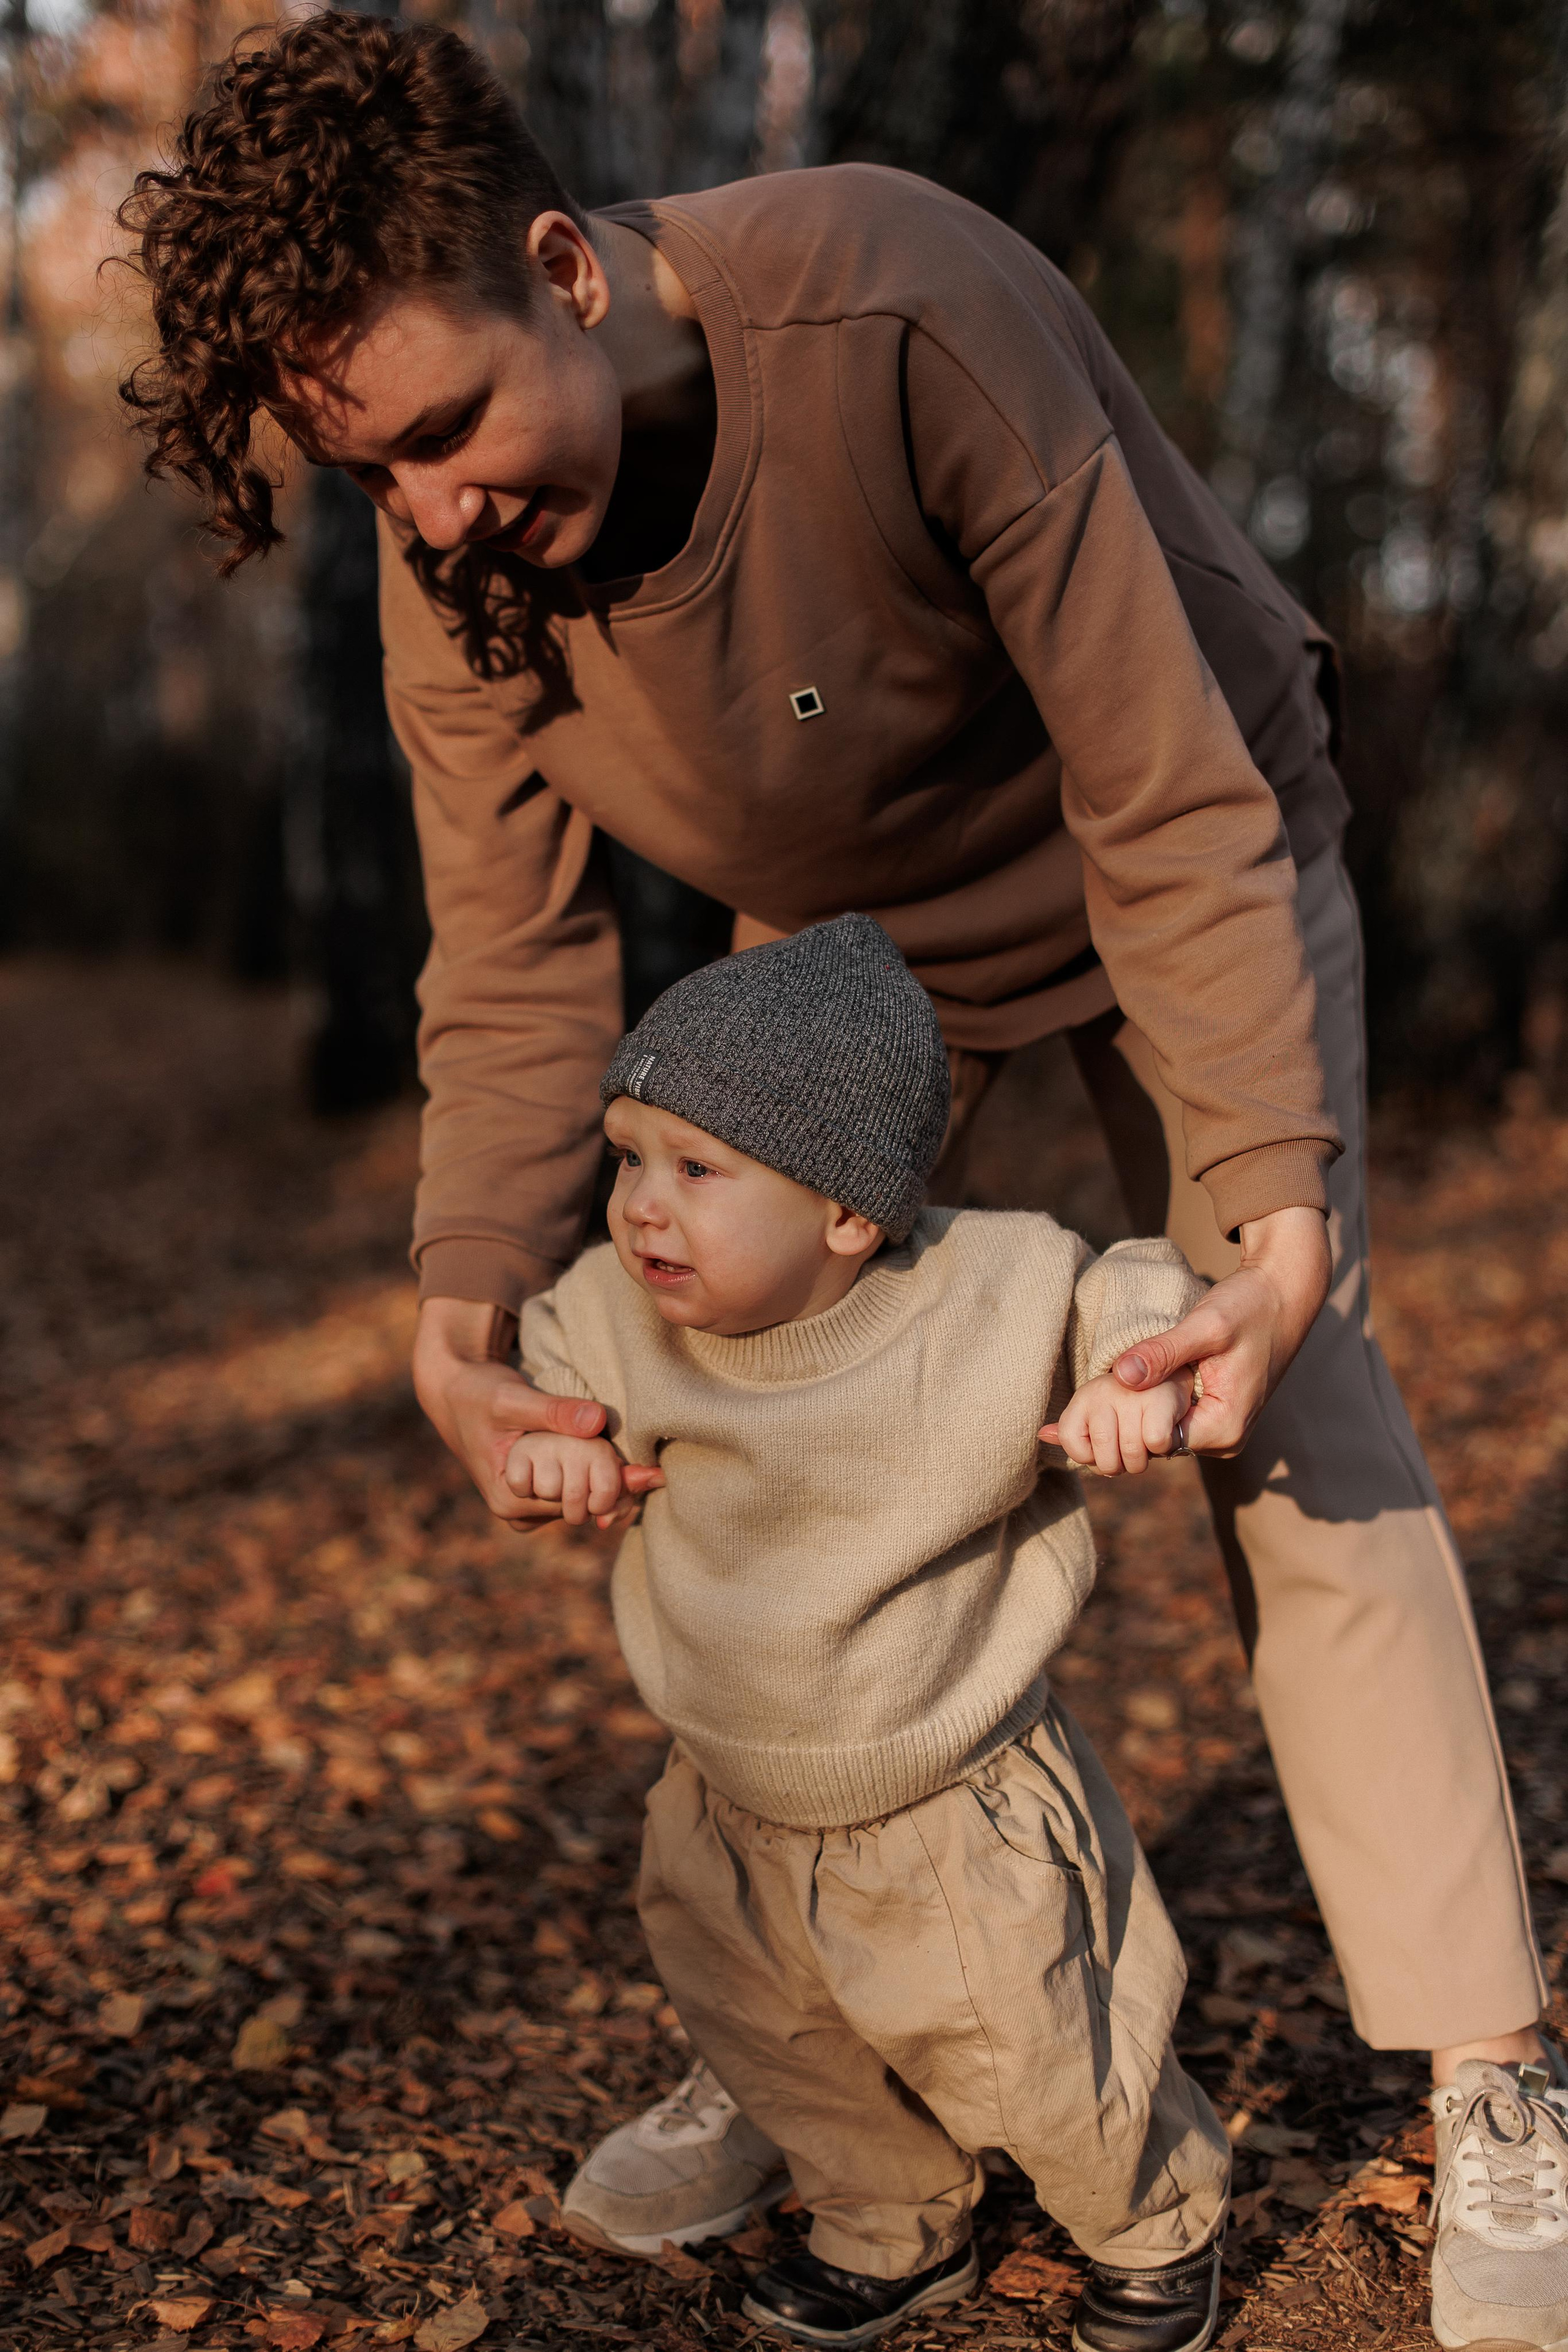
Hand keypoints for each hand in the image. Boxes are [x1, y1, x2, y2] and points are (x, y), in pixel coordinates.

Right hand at [413, 1296, 663, 1527]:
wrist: (455, 1391)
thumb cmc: (479, 1394)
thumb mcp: (513, 1399)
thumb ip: (554, 1411)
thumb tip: (599, 1421)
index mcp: (509, 1498)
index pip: (576, 1504)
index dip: (613, 1487)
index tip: (652, 1473)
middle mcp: (518, 1512)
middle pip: (581, 1508)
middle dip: (611, 1488)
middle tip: (649, 1470)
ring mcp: (527, 1507)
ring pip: (579, 1504)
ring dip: (604, 1485)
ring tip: (635, 1468)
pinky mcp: (535, 1494)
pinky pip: (573, 1495)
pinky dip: (594, 1482)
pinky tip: (613, 1465)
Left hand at [1042, 1369, 1193, 1475]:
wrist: (1172, 1374)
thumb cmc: (1130, 1404)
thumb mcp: (1096, 1413)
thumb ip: (1072, 1429)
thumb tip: (1042, 1435)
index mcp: (1083, 1397)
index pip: (1070, 1443)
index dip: (1090, 1456)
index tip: (1106, 1442)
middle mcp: (1102, 1392)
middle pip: (1104, 1460)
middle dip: (1121, 1465)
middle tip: (1130, 1446)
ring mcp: (1130, 1394)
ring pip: (1132, 1456)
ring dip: (1144, 1459)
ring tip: (1146, 1438)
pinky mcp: (1159, 1398)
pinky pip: (1155, 1443)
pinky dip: (1163, 1447)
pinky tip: (1164, 1429)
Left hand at [1109, 1205, 1330, 1456]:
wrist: (1283, 1296)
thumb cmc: (1250, 1306)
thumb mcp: (1205, 1325)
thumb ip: (1164, 1352)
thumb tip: (1120, 1376)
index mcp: (1225, 1428)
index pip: (1155, 1440)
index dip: (1133, 1412)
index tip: (1122, 1378)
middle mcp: (1226, 1441)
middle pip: (1158, 1439)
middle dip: (1137, 1410)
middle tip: (1126, 1369)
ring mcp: (1223, 1431)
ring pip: (1164, 1429)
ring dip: (1146, 1404)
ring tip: (1140, 1367)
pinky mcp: (1217, 1417)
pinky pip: (1176, 1418)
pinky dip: (1160, 1400)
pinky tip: (1154, 1372)